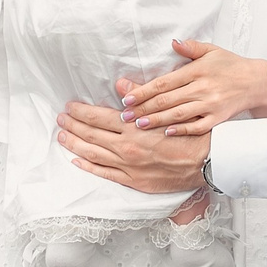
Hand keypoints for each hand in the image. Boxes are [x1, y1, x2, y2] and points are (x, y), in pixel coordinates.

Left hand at [58, 100, 208, 193]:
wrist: (206, 161)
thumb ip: (140, 98)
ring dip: (75, 144)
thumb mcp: (165, 111)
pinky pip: (105, 174)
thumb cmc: (188, 134)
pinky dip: (88, 167)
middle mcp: (127, 147)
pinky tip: (76, 160)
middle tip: (60, 118)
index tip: (70, 106)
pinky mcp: (133, 180)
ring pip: (93, 154)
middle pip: (91, 134)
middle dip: (73, 125)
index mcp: (133, 127)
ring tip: (62, 136)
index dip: (81, 111)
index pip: (98, 117)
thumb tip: (120, 85)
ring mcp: (128, 166)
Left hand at [116, 39, 266, 133]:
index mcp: (197, 71)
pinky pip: (197, 126)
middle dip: (144, 108)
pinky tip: (167, 132)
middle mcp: (202, 88)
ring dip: (157, 120)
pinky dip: (182, 129)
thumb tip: (173, 42)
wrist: (257, 82)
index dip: (144, 91)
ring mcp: (210, 105)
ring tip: (139, 125)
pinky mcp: (218, 118)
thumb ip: (191, 47)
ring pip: (178, 114)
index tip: (128, 98)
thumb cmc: (232, 66)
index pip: (164, 82)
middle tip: (125, 116)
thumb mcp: (213, 51)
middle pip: (167, 100)